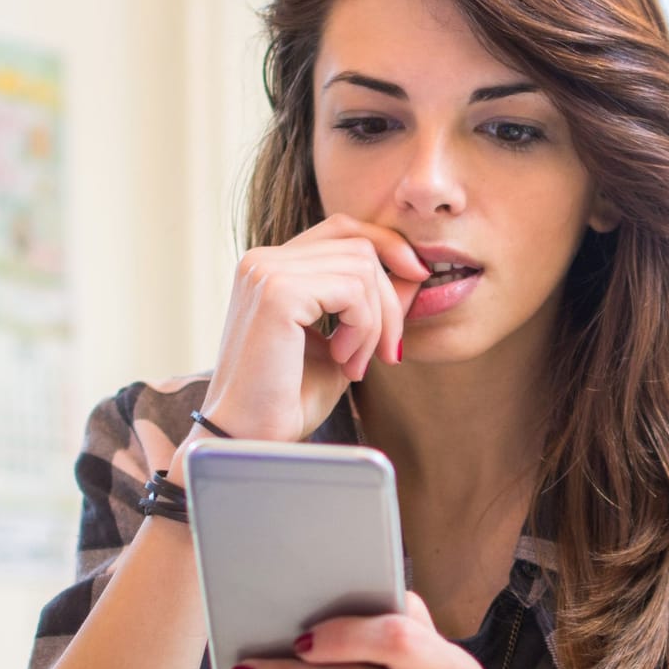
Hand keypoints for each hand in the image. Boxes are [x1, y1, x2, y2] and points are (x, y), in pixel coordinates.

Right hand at [197, 215, 429, 443]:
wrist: (251, 440)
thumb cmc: (288, 401)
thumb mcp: (343, 344)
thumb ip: (372, 306)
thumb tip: (415, 272)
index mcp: (271, 267)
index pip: (342, 229)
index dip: (386, 245)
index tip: (417, 277)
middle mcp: (263, 260)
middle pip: (359, 247)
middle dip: (389, 301)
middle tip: (388, 354)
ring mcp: (266, 271)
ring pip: (362, 269)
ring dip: (374, 323)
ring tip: (354, 364)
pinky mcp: (277, 291)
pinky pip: (352, 291)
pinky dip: (362, 329)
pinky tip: (342, 360)